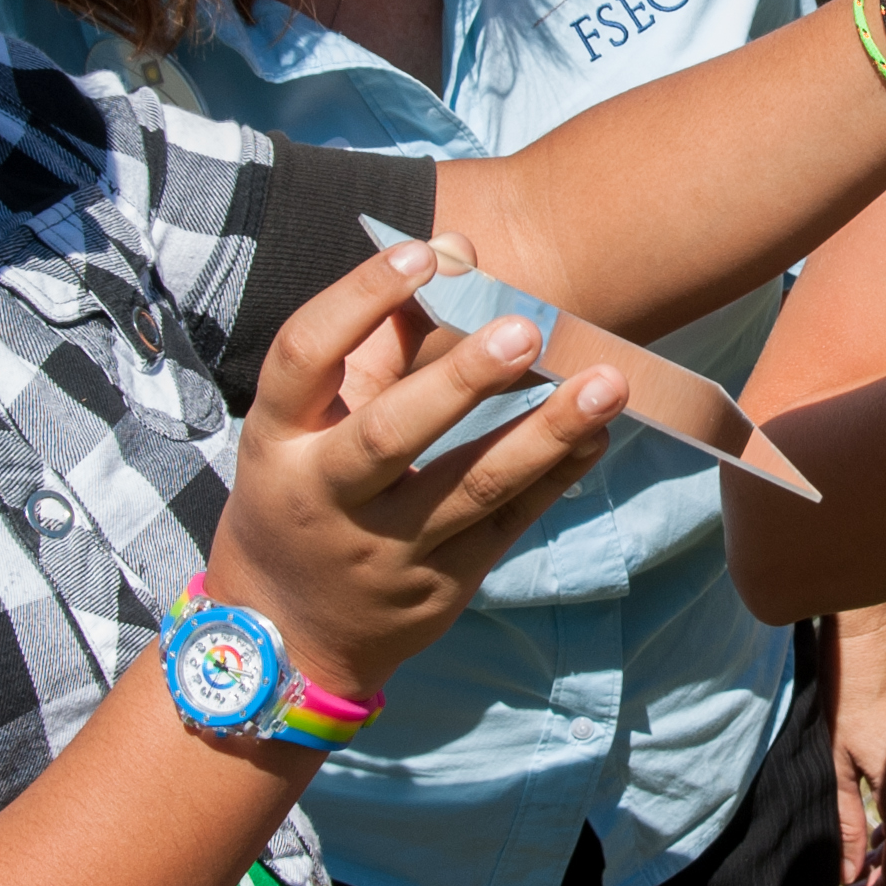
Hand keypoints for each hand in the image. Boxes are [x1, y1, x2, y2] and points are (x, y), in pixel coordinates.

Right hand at [205, 242, 625, 692]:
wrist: (285, 635)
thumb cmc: (300, 497)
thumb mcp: (303, 429)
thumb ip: (378, 342)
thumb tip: (453, 250)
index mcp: (277, 443)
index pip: (305, 357)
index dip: (357, 299)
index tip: (421, 255)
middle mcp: (325, 497)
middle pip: (392, 433)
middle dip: (462, 380)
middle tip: (527, 330)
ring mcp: (386, 549)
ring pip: (472, 489)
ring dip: (545, 433)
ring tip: (607, 383)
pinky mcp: (441, 585)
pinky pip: (507, 524)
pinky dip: (554, 475)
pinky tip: (595, 433)